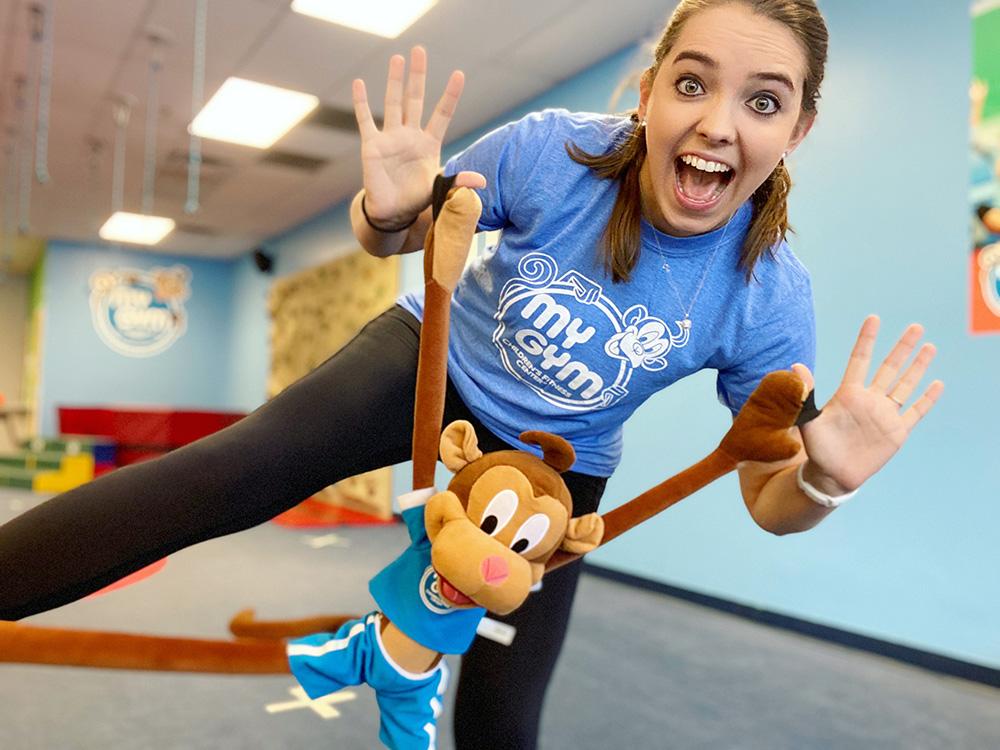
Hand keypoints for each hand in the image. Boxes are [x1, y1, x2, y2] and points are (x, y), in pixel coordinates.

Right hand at [352, 46, 485, 225]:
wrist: (393, 213)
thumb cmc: (417, 200)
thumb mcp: (439, 189)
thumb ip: (458, 182)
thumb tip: (482, 182)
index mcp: (429, 143)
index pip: (442, 114)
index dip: (450, 95)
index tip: (459, 74)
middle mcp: (410, 135)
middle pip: (415, 99)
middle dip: (418, 75)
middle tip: (420, 50)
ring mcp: (390, 138)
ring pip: (393, 103)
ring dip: (394, 80)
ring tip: (398, 58)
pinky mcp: (372, 145)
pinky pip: (365, 120)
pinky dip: (361, 102)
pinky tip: (359, 83)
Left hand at [792, 315, 943, 494]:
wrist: (832, 475)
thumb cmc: (818, 447)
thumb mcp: (808, 421)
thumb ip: (806, 395)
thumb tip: (795, 366)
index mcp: (848, 394)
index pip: (860, 360)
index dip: (866, 340)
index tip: (873, 318)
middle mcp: (869, 400)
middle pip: (889, 368)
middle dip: (902, 348)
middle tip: (916, 327)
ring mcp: (884, 415)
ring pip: (905, 385)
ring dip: (918, 367)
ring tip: (930, 347)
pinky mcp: (896, 432)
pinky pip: (915, 411)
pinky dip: (927, 399)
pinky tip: (937, 384)